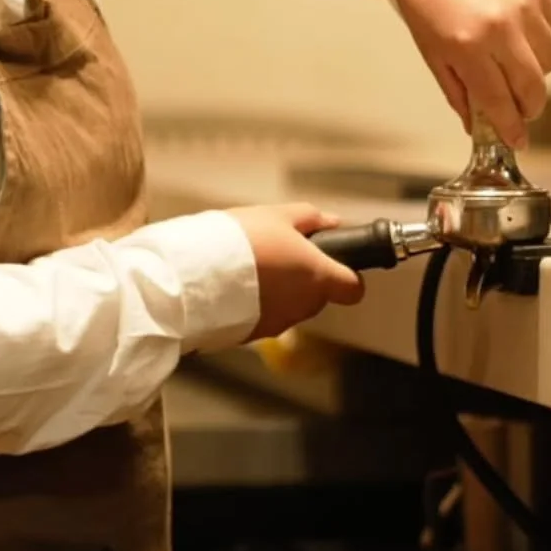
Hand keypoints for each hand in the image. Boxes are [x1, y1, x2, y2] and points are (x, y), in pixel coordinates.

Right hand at [225, 203, 364, 340]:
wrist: (196, 275)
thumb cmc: (241, 241)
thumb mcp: (277, 215)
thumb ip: (310, 218)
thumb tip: (333, 222)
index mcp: (317, 277)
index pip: (353, 289)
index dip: (347, 275)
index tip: (334, 262)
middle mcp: (304, 306)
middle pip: (318, 295)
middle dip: (304, 277)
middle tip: (278, 253)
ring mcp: (279, 323)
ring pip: (290, 306)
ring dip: (279, 290)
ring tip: (251, 266)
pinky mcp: (254, 334)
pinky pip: (264, 316)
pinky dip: (257, 303)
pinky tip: (236, 284)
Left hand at [394, 0, 550, 146]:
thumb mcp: (431, 51)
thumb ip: (458, 90)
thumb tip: (477, 125)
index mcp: (468, 45)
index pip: (501, 101)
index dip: (511, 128)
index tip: (518, 141)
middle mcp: (502, 26)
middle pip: (535, 87)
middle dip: (529, 108)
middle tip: (519, 111)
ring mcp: (524, 5)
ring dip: (535, 73)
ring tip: (512, 65)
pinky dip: (540, 41)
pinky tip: (517, 35)